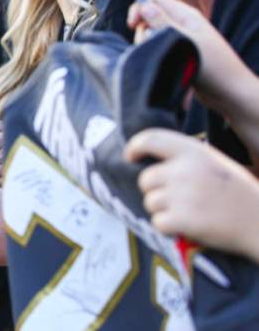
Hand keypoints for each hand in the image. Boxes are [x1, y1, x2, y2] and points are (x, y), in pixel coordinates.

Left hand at [125, 129, 258, 262]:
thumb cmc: (237, 194)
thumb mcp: (214, 163)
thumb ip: (185, 159)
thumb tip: (150, 161)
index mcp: (193, 151)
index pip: (150, 139)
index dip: (134, 147)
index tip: (129, 157)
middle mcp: (183, 170)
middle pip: (145, 179)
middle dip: (156, 191)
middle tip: (180, 200)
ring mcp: (181, 194)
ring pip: (150, 202)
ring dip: (163, 211)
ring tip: (190, 213)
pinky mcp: (181, 219)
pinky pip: (158, 222)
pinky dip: (169, 228)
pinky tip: (190, 227)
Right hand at [127, 0, 248, 107]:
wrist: (229, 93)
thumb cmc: (212, 66)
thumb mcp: (185, 41)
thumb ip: (162, 23)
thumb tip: (144, 5)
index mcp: (186, 16)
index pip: (154, 1)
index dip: (139, 9)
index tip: (132, 26)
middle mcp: (182, 25)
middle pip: (149, 19)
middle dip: (143, 32)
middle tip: (149, 47)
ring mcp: (180, 40)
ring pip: (151, 37)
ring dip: (148, 47)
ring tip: (161, 61)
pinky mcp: (177, 55)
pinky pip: (158, 49)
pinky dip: (155, 57)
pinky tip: (162, 67)